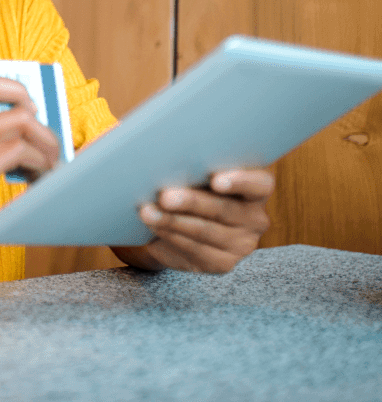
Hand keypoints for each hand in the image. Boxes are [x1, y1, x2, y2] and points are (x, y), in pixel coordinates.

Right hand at [0, 75, 60, 276]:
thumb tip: (34, 130)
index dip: (17, 91)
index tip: (33, 114)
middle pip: (19, 105)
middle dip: (45, 129)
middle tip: (50, 153)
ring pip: (25, 124)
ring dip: (47, 148)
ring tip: (46, 170)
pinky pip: (21, 151)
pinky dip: (39, 165)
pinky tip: (36, 181)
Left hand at [116, 169, 274, 273]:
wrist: (184, 218)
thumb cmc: (190, 180)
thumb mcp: (194, 167)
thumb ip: (188, 158)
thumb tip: (149, 142)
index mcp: (256, 188)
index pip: (260, 184)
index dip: (241, 181)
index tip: (215, 180)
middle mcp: (255, 218)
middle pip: (224, 210)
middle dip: (191, 202)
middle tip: (164, 196)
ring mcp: (241, 244)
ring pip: (204, 232)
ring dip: (172, 221)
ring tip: (146, 211)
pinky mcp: (221, 263)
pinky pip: (193, 250)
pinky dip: (169, 235)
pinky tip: (152, 224)